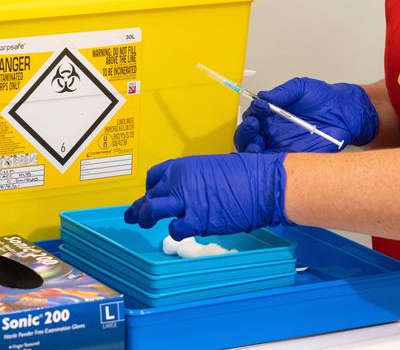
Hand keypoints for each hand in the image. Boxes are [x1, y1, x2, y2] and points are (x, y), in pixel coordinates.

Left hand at [124, 153, 290, 239]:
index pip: (154, 177)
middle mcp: (179, 181)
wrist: (264, 184)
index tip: (151, 194)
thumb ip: (195, 179)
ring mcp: (185, 202)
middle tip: (135, 215)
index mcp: (184, 166)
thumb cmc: (247, 175)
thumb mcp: (214, 167)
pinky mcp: (196, 221)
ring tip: (144, 224)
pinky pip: (175, 230)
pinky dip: (177, 232)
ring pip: (150, 212)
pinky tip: (183, 232)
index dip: (151, 188)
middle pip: (149, 196)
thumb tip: (189, 191)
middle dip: (140, 207)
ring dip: (145, 219)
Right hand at [234, 78, 378, 152]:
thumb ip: (282, 92)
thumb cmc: (324, 98)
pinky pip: (277, 166)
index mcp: (271, 116)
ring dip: (252, 149)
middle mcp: (273, 133)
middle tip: (254, 125)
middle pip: (248, 139)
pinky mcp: (295, 158)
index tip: (257, 110)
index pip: (250, 120)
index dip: (250, 117)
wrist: (344, 111)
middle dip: (245, 134)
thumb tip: (262, 96)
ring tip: (258, 141)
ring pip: (257, 155)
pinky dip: (267, 164)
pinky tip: (269, 154)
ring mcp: (282, 147)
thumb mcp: (301, 88)